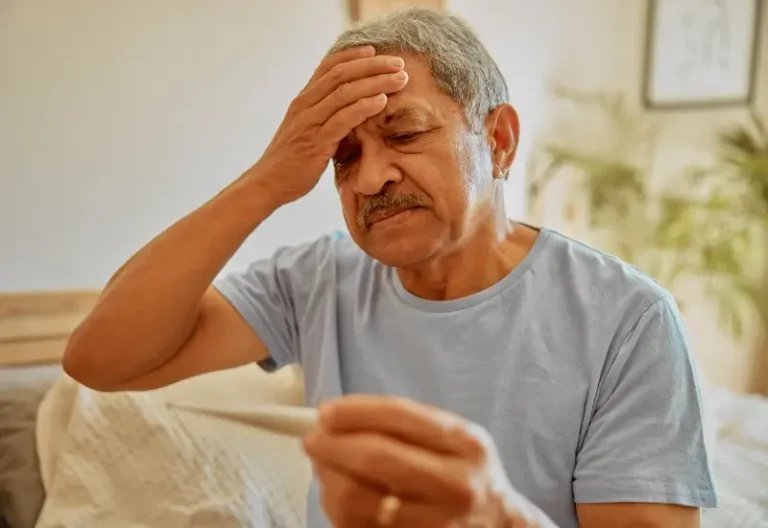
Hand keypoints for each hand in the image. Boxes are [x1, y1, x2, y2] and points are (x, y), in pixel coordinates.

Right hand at [248, 46, 408, 205]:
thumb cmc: (292, 160)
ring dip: (375, 83)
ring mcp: (309, 122)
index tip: (375, 51)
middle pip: (341, 74)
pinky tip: (382, 101)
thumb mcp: (306, 130)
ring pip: (345, 92)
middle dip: (373, 66)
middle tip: (399, 63)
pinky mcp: (316, 142)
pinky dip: (364, 107)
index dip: (353, 56)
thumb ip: (324, 116)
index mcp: (303, 100)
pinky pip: (343, 119)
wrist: (268, 183)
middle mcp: (305, 105)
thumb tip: (350, 110)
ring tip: (399, 79)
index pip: (329, 67)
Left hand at [303, 395, 542, 527]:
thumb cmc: (465, 474)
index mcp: (466, 446)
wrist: (497, 527)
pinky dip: (336, 509)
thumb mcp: (454, 438)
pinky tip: (339, 494)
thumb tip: (334, 417)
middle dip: (332, 446)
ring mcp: (435, 525)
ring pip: (358, 501)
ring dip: (329, 480)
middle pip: (376, 460)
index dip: (355, 412)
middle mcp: (456, 487)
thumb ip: (406, 423)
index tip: (325, 412)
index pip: (401, 417)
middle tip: (312, 440)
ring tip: (325, 468)